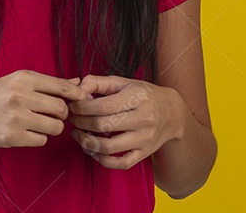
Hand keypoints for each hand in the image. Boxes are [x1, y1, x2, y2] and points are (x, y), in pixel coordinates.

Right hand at [0, 70, 93, 148]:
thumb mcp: (17, 82)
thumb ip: (47, 84)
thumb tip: (78, 84)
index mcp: (24, 78)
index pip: (62, 86)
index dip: (77, 95)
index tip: (82, 100)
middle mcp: (21, 96)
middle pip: (61, 109)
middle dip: (61, 114)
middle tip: (52, 114)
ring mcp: (16, 117)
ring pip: (55, 127)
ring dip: (52, 127)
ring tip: (39, 123)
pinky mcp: (12, 136)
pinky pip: (41, 140)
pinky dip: (38, 138)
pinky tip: (26, 131)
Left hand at [67, 74, 181, 168]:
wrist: (173, 113)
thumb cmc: (144, 95)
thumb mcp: (124, 82)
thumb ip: (98, 82)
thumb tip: (78, 89)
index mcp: (137, 97)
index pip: (102, 106)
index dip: (82, 107)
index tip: (73, 106)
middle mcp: (143, 119)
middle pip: (103, 125)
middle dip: (81, 122)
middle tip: (73, 118)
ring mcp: (144, 139)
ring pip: (109, 147)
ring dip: (86, 142)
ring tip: (78, 134)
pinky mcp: (144, 153)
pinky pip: (120, 163)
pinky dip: (101, 159)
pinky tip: (92, 150)